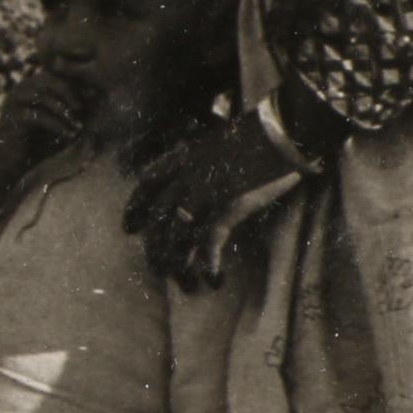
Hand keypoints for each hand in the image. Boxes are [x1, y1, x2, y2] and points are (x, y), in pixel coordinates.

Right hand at [0, 66, 95, 203]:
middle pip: (49, 80)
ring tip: (78, 126)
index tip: (92, 100)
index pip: (57, 75)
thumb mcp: (60, 122)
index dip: (75, 85)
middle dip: (70, 94)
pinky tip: (68, 136)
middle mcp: (20, 90)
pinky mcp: (11, 118)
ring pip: (43, 96)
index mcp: (31, 86)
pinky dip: (57, 126)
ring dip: (64, 112)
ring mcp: (13, 103)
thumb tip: (97, 95)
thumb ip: (73, 109)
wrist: (11, 164)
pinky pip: (38, 117)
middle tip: (83, 109)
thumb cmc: (37, 143)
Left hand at [128, 115, 302, 288]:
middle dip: (155, 246)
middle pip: (158, 217)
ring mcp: (205, 192)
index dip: (135, 208)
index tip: (129, 228)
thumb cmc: (262, 132)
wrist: (283, 128)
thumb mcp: (224, 139)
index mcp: (184, 157)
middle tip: (155, 267)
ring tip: (183, 284)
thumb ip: (210, 158)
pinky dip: (209, 263)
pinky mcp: (228, 206)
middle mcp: (187, 176)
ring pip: (179, 235)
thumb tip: (210, 171)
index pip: (146, 184)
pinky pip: (210, 241)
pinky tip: (212, 279)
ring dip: (179, 263)